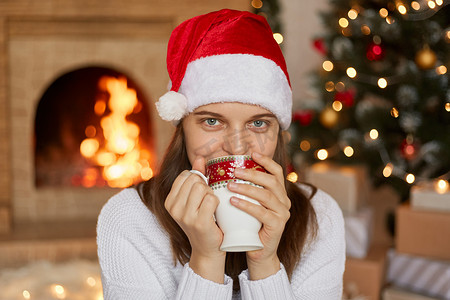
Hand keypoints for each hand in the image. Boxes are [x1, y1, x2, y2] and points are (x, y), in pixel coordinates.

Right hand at [164, 157, 225, 282]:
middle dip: (205, 187)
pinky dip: (217, 203)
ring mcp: (185, 215)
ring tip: (210, 207)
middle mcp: (173, 208)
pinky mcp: (199, 221)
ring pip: (203, 188)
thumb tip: (200, 157)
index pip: (185, 175)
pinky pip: (211, 198)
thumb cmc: (203, 220)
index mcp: (169, 201)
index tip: (201, 192)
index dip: (198, 179)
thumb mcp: (195, 198)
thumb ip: (197, 176)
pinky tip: (215, 213)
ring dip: (211, 195)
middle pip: (195, 180)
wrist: (208, 248)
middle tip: (207, 201)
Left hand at [227, 152, 290, 279]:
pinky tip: (234, 201)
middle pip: (271, 181)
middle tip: (234, 170)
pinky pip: (262, 212)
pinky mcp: (277, 226)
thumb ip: (244, 188)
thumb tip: (227, 169)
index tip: (252, 153)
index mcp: (279, 193)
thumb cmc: (249, 224)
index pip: (277, 172)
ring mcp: (282, 214)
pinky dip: (247, 205)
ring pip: (266, 195)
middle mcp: (284, 201)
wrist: (257, 251)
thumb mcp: (248, 203)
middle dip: (252, 173)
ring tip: (230, 185)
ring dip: (247, 188)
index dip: (266, 161)